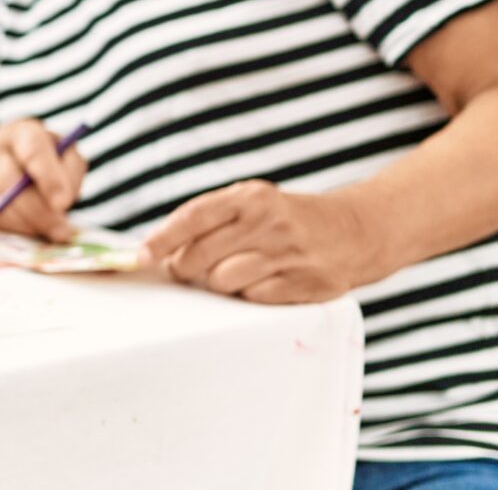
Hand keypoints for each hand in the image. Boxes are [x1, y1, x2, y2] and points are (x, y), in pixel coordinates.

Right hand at [0, 118, 87, 242]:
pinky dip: (13, 226)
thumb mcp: (68, 159)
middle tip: (62, 229)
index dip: (48, 177)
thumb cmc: (50, 162)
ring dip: (27, 221)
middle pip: (9, 177)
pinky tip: (32, 227)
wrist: (21, 165)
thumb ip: (71, 172)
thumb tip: (60, 201)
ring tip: (51, 230)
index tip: (63, 203)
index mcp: (21, 132)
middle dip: (38, 208)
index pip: (32, 150)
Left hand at [144, 181, 378, 303]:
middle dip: (187, 267)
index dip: (162, 239)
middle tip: (192, 267)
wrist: (357, 230)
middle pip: (200, 256)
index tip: (141, 257)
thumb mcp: (253, 203)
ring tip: (233, 272)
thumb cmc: (287, 219)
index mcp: (251, 198)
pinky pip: (254, 298)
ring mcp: (289, 254)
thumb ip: (209, 218)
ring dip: (219, 283)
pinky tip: (261, 282)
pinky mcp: (306, 284)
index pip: (194, 217)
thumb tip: (156, 247)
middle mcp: (269, 223)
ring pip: (223, 281)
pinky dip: (249, 295)